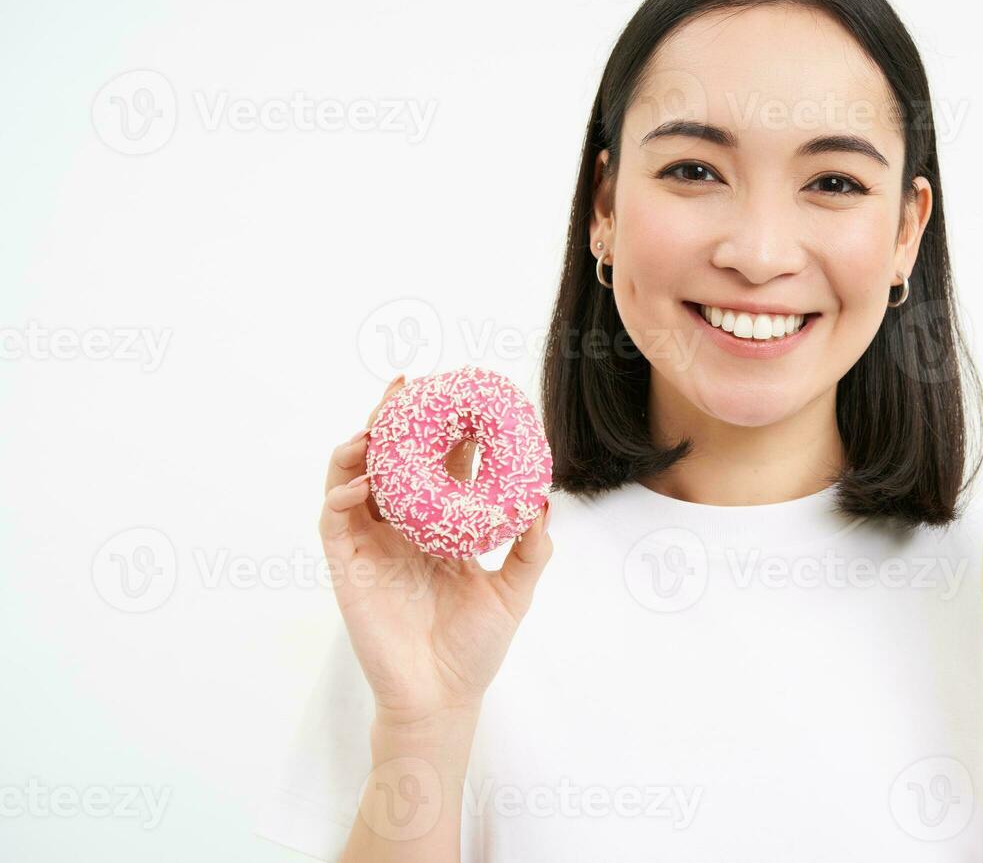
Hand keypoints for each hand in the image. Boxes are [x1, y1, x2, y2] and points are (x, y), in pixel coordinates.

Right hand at [318, 375, 553, 726]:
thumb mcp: (515, 590)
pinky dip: (342, 494)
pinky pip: (334, 520)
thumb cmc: (475, 648)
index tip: (461, 392)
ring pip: (352, 478)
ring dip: (359, 446)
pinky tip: (362, 481)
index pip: (439, 464)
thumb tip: (544, 500)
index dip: (445, 428)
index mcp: (439, 526)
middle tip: (407, 386)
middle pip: (390, 460)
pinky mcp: (348, 567)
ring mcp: (372, 545)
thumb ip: (532, 547)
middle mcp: (402, 528)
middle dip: (394, 420)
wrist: (441, 698)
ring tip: (376, 424)